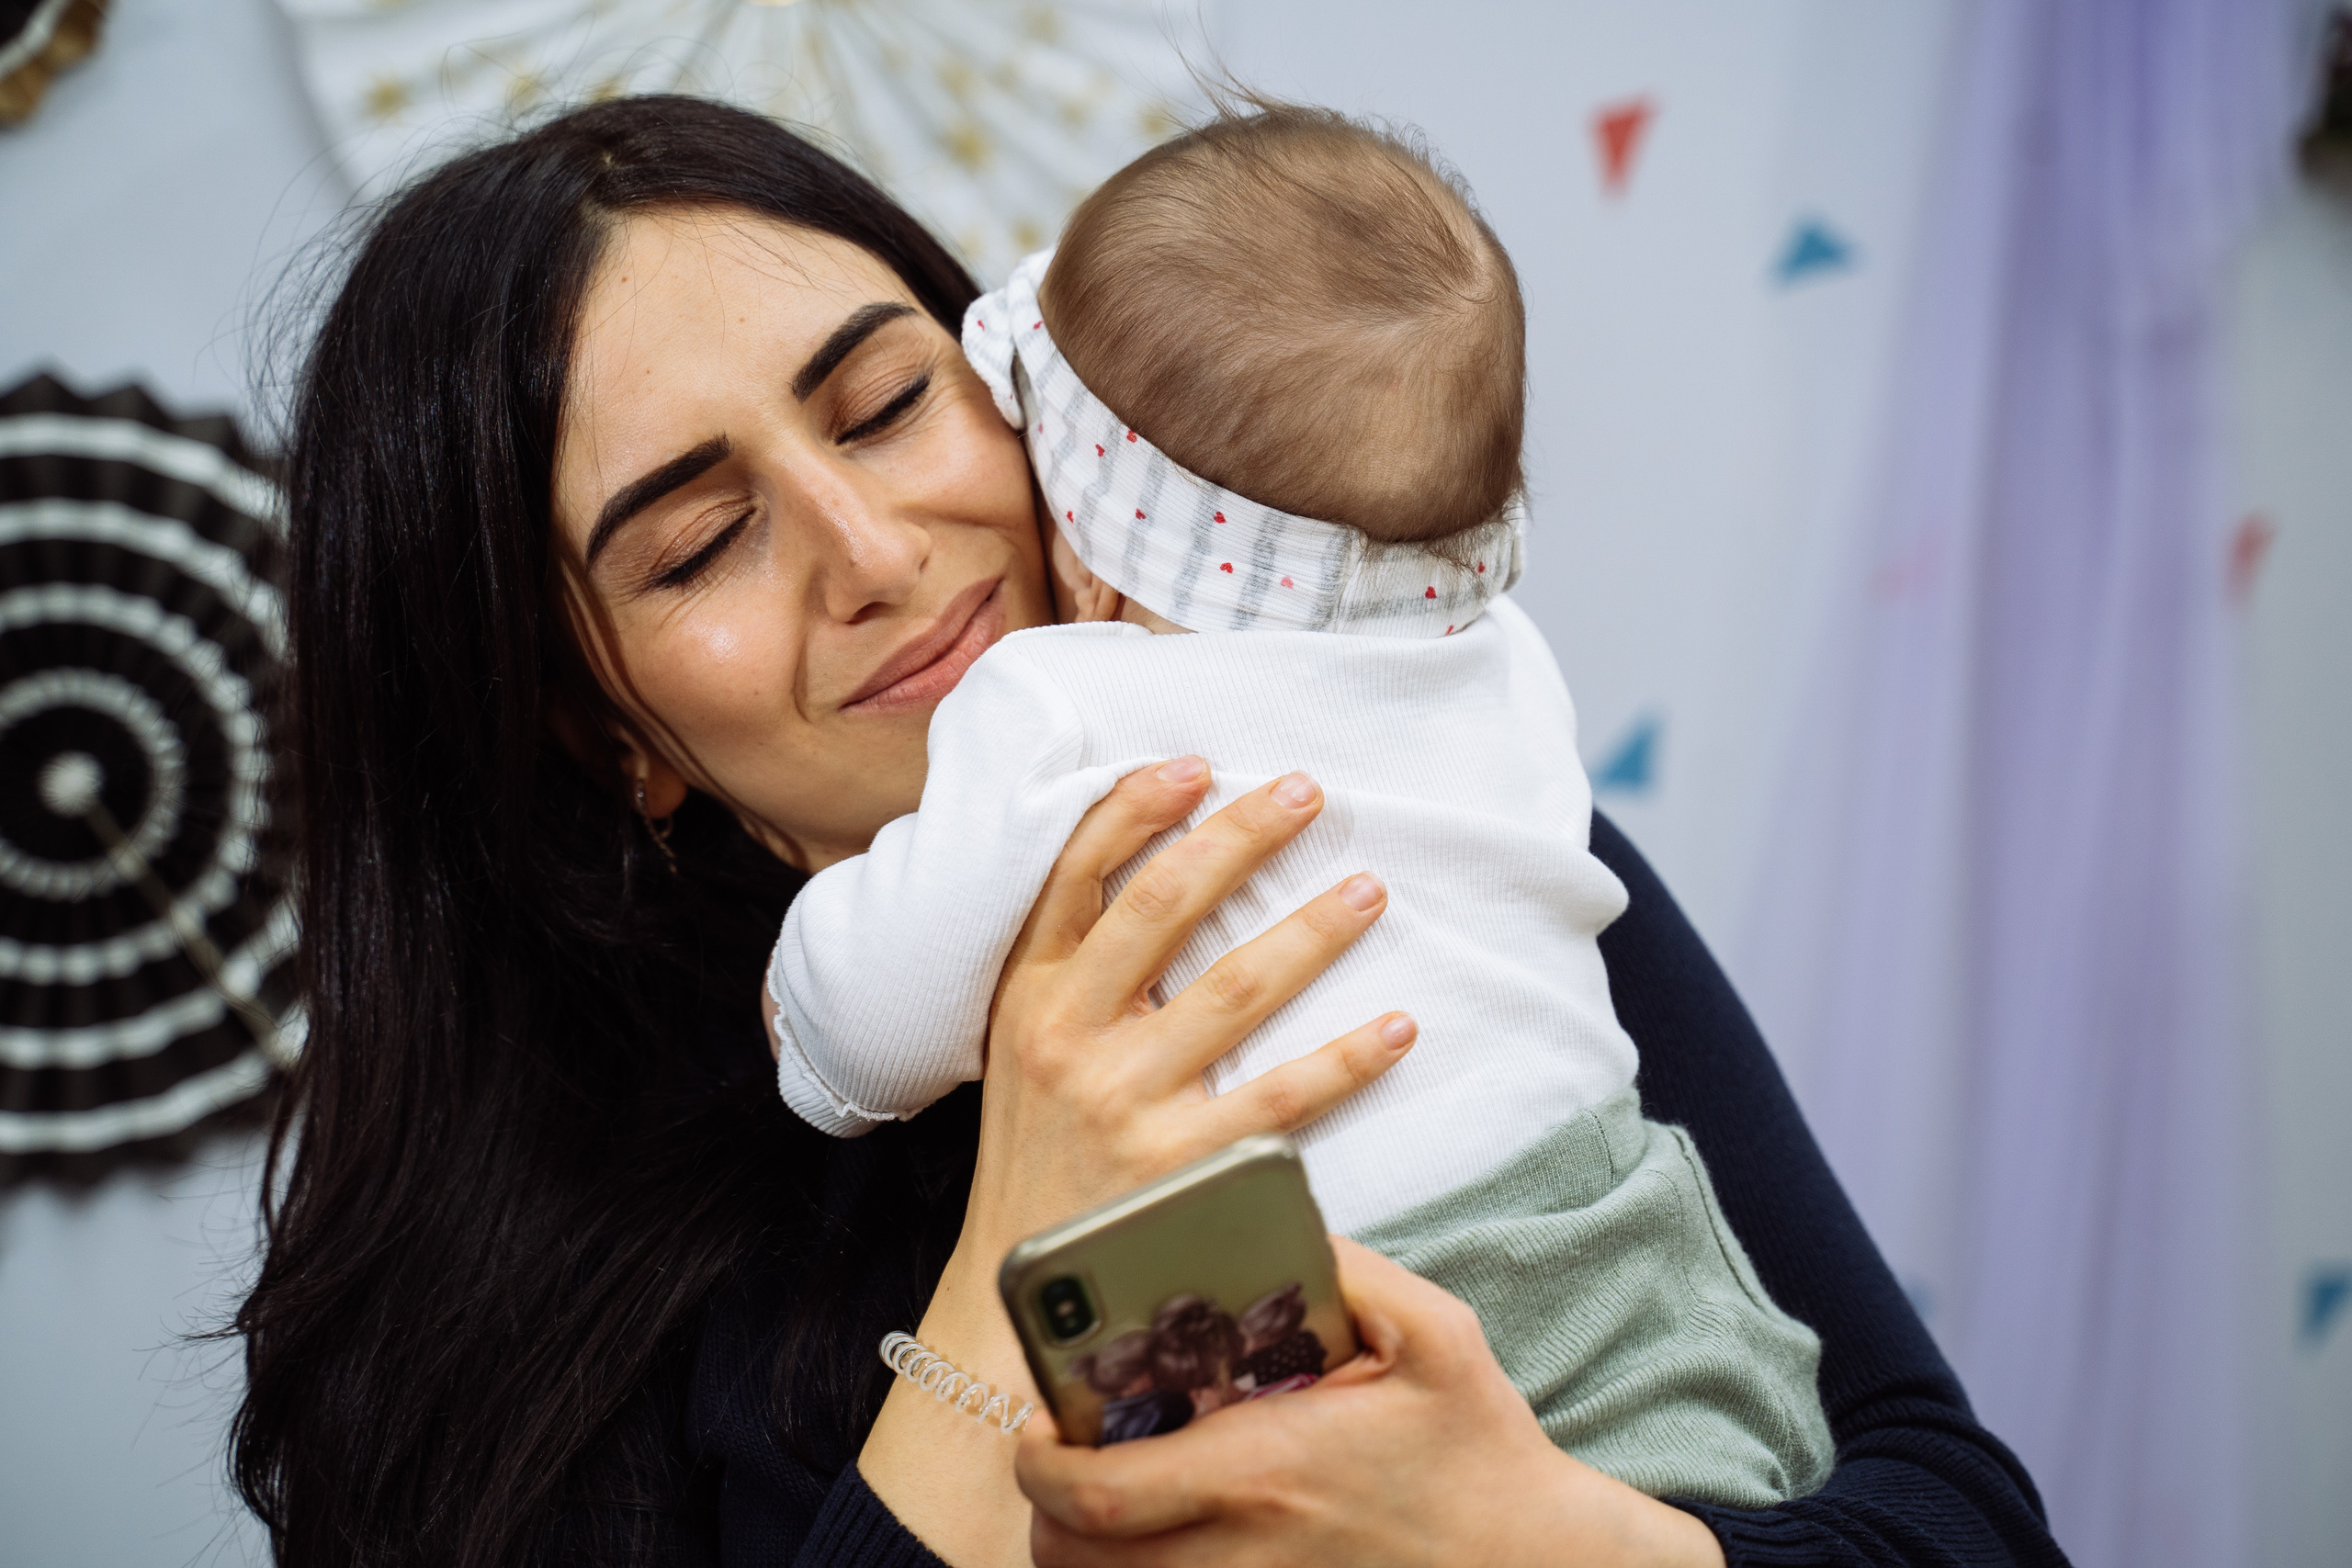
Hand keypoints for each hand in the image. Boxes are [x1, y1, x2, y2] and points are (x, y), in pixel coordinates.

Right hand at [859, 761, 1416, 1565]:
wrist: (1019, 1288)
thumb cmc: (1035, 1150)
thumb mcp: (1018, 1046)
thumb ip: (1064, 967)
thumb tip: (1134, 862)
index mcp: (1025, 996)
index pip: (1073, 878)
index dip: (1132, 812)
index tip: (1195, 763)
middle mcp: (1069, 1038)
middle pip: (1161, 910)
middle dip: (1238, 840)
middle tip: (1307, 792)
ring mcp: (1125, 1103)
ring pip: (1232, 991)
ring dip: (1309, 932)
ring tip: (1370, 890)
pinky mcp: (1181, 1170)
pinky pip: (1280, 1102)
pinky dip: (1345, 1060)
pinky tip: (1398, 1025)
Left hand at [1018, 1239, 1728, 1567]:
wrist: (1536, 1559)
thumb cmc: (1481, 1448)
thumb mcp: (1434, 1333)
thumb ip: (1351, 1268)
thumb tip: (1283, 1226)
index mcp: (1262, 1468)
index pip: (1096, 1487)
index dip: (1037, 1458)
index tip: (1034, 1416)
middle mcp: (1241, 1548)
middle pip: (1076, 1552)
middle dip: (1044, 1502)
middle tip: (1058, 1446)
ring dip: (1081, 1541)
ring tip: (1098, 1486)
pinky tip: (1155, 1531)